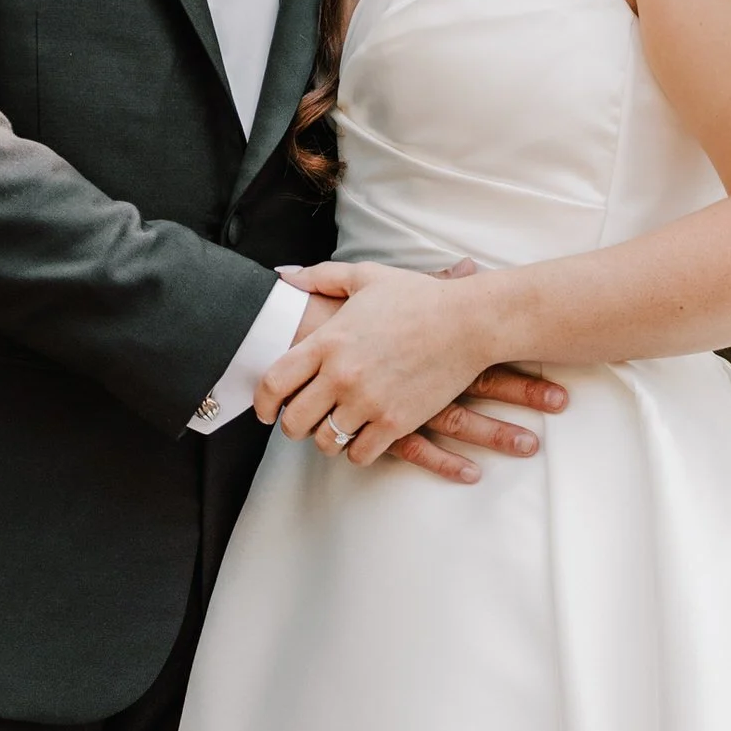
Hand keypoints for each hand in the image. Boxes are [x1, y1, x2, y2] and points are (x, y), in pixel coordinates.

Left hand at [256, 257, 565, 474]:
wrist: (468, 321)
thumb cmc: (418, 297)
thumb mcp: (366, 277)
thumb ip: (320, 276)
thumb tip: (284, 276)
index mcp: (328, 341)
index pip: (274, 382)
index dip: (262, 403)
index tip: (267, 411)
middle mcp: (341, 375)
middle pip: (294, 421)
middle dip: (292, 426)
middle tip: (302, 423)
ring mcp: (368, 401)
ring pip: (325, 442)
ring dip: (326, 439)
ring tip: (335, 429)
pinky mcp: (395, 422)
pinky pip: (359, 454)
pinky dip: (357, 450)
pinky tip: (363, 437)